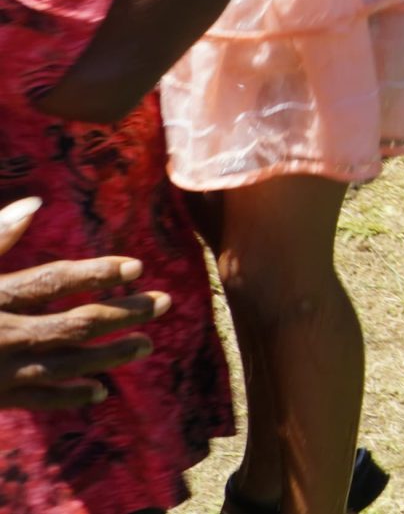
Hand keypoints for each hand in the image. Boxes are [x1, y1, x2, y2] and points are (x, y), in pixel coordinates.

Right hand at [0, 198, 166, 410]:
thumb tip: (34, 205)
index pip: (53, 282)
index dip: (97, 272)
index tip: (136, 265)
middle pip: (74, 325)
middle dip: (123, 313)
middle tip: (164, 302)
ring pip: (65, 367)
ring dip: (109, 356)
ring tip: (148, 345)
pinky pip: (36, 401)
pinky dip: (69, 397)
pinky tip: (98, 393)